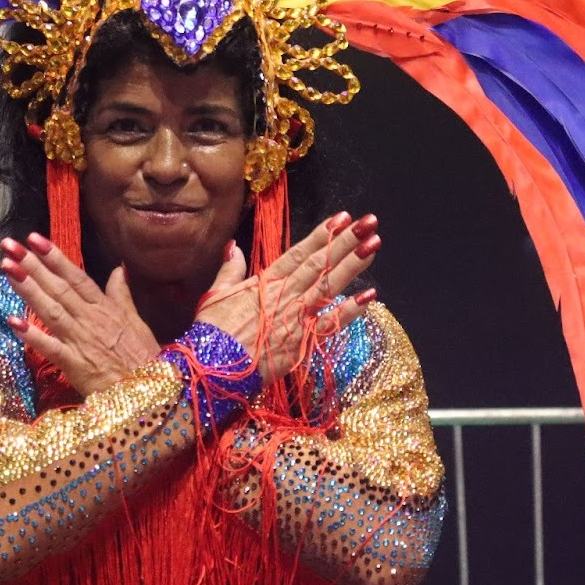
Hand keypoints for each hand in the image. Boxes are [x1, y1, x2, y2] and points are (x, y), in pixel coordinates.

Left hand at [0, 234, 159, 395]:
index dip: (55, 257)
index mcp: (105, 308)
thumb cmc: (145, 359)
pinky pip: (50, 348)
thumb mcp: (136, 322)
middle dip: (33, 265)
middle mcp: (91, 319)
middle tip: (9, 245)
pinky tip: (13, 321)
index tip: (34, 238)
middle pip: (59, 288)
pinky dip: (32, 335)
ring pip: (51, 310)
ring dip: (29, 289)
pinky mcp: (75, 365)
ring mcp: (81, 341)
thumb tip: (119, 269)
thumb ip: (122, 295)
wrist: (151, 393)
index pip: (76, 277)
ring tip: (8, 269)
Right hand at [195, 212, 380, 383]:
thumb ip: (229, 270)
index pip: (299, 253)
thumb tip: (233, 247)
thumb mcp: (214, 294)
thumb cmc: (210, 332)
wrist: (212, 367)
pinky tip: (370, 295)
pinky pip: (331, 323)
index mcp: (266, 282)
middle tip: (369, 222)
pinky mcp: (302, 341)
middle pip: (320, 264)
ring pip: (330, 286)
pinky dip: (351, 310)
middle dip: (346, 241)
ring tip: (374, 245)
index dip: (322, 234)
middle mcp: (285, 294)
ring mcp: (296, 317)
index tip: (342, 217)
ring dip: (353, 265)